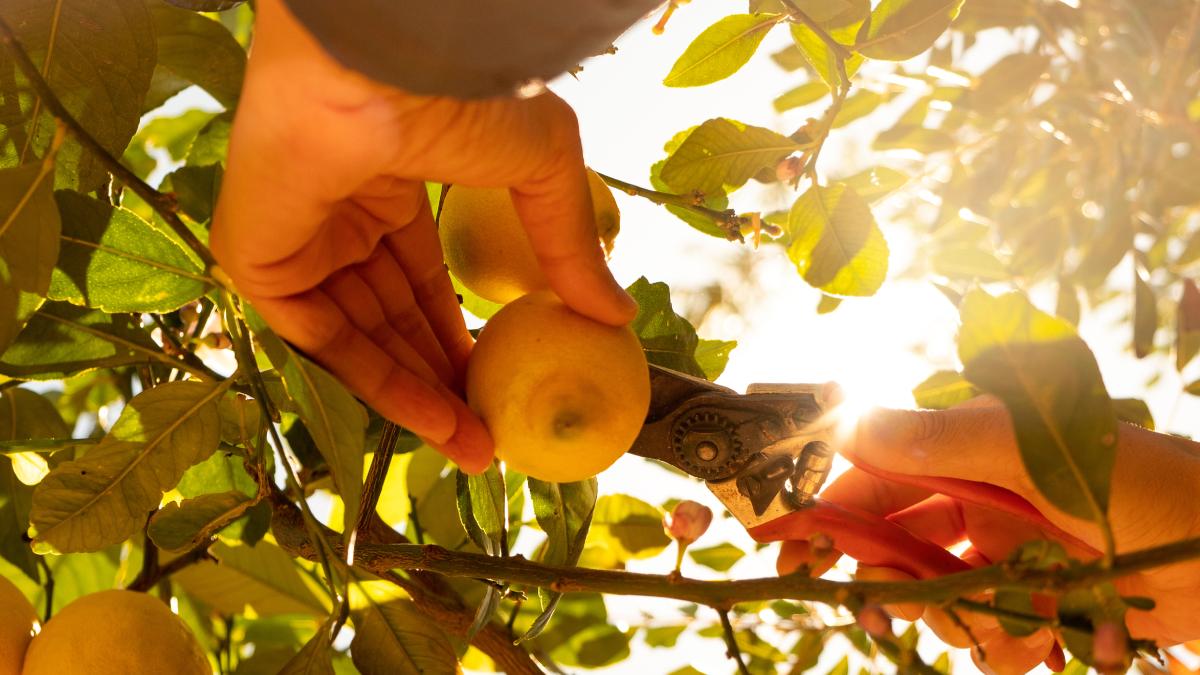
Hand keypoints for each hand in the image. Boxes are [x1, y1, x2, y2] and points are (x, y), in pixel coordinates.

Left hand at [211, 0, 635, 471]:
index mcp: (389, 177)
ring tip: (474, 444)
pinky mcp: (256, 258)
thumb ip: (567, 248)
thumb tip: (617, 315)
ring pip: (357, 335)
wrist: (384, 63)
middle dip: (440, 376)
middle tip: (489, 430)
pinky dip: (379, 386)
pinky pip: (320, 340)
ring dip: (417, 395)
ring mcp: (295, 234)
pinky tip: (438, 422)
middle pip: (388, 314)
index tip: (498, 381)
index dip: (457, 332)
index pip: (417, 275)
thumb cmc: (459, 91)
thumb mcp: (540, 172)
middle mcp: (337, 210)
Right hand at [753, 397, 1199, 673]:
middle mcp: (985, 507)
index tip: (787, 552)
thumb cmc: (1149, 487)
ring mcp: (1016, 560)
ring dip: (964, 624)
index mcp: (972, 459)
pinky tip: (1053, 643)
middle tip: (885, 616)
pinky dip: (1013, 649)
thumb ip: (939, 439)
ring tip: (1015, 627)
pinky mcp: (1050, 607)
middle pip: (898, 551)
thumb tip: (848, 426)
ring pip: (943, 604)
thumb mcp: (1037, 452)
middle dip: (890, 586)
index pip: (875, 481)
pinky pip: (998, 641)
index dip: (826, 513)